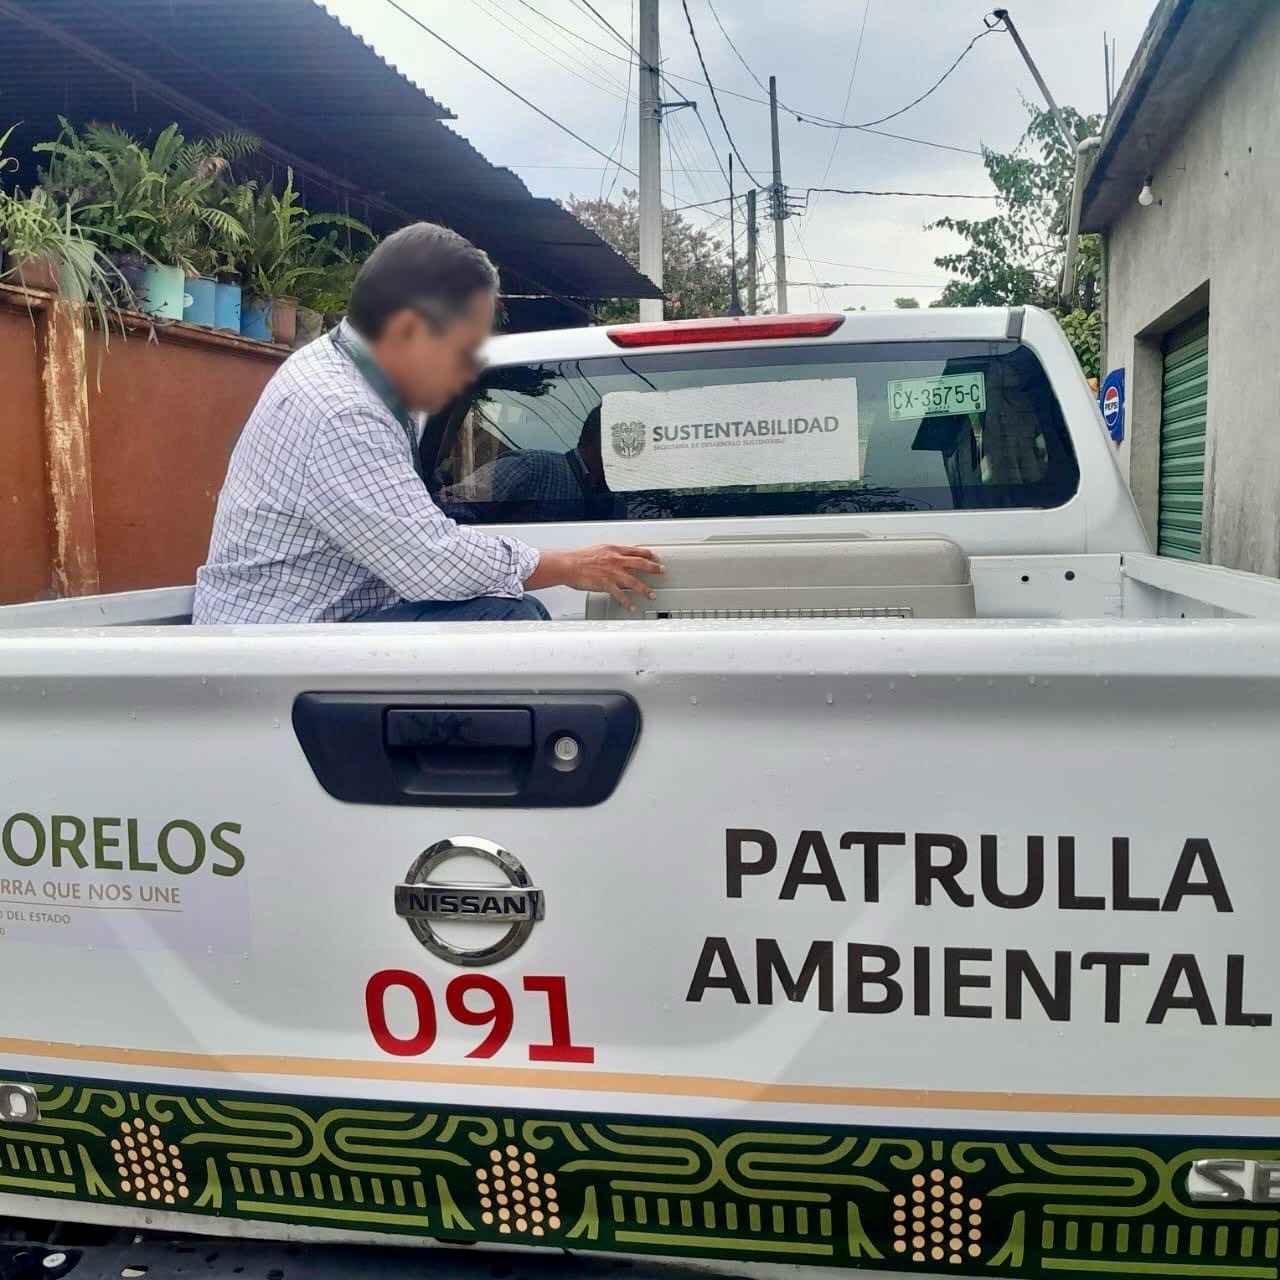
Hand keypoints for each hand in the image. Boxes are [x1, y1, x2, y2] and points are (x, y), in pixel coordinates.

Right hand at [528, 545, 664, 610]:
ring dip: (645, 589)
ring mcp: (612, 573)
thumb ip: (608, 554)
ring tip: (652, 595)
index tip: (654, 556)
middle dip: (653, 568)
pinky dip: (628, 602)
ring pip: (634, 582)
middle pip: (640, 564)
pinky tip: (632, 607)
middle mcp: (616, 560)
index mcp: (613, 550)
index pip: (634, 550)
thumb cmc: (578, 558)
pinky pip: (620, 595)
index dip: (646, 553)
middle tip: (661, 571)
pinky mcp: (607, 584)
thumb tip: (613, 558)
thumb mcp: (596, 550)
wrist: (568, 565)